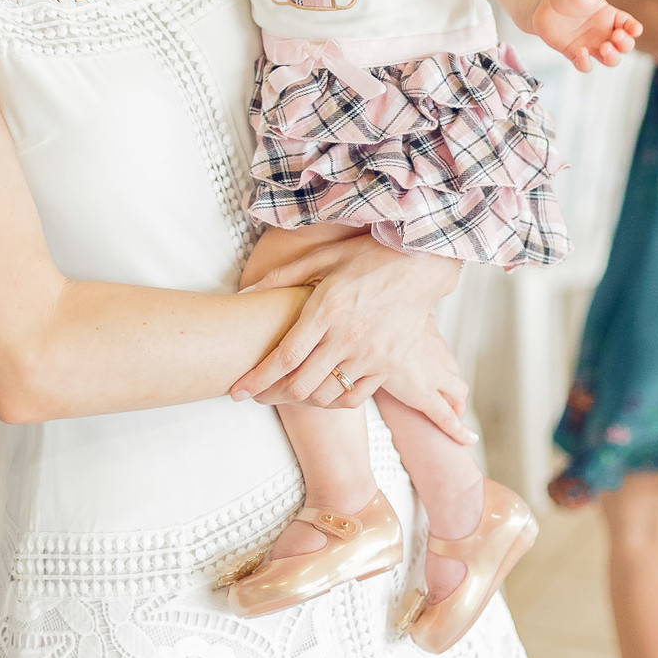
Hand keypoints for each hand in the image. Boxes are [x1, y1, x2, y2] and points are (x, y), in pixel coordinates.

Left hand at [231, 234, 475, 444]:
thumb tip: (244, 292)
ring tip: (289, 391)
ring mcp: (370, 355)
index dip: (256, 379)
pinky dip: (334, 401)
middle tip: (260, 393)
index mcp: (326, 311)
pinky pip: (355, 397)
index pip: (284, 357)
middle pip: (301, 385)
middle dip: (273, 394)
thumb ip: (281, 277)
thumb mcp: (323, 257)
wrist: (420, 265)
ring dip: (303, 399)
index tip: (237, 391)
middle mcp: (347, 338)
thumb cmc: (368, 257)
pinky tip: (323, 391)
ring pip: (326, 396)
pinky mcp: (389, 366)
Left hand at [531, 0, 641, 70]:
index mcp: (611, 17)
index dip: (634, 29)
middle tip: (616, 37)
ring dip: (611, 57)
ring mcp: (591, 45)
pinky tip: (581, 53)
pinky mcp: (575, 53)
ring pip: (610, 59)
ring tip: (604, 48)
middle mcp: (604, 33)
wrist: (541, 6)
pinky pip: (585, 65)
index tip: (635, 29)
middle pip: (624, 46)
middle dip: (625, 45)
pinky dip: (586, 63)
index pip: (630, 26)